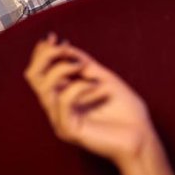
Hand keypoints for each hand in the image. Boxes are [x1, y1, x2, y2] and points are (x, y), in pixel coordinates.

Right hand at [24, 34, 156, 167]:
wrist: (142, 138)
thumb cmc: (126, 112)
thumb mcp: (103, 78)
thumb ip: (83, 64)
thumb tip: (65, 46)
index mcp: (62, 96)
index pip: (39, 71)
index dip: (42, 51)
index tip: (54, 37)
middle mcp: (57, 107)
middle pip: (32, 76)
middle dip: (45, 55)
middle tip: (64, 48)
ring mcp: (60, 119)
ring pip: (43, 86)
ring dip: (62, 68)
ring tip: (83, 66)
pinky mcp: (68, 129)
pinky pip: (63, 100)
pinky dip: (79, 87)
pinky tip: (97, 87)